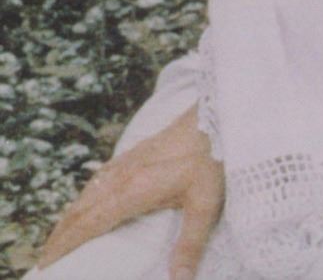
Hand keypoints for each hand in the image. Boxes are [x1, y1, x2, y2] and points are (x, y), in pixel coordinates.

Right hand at [34, 101, 222, 279]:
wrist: (218, 116)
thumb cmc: (213, 159)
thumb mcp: (205, 205)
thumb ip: (190, 244)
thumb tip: (179, 279)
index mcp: (132, 192)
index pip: (87, 224)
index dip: (64, 244)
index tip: (46, 262)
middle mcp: (122, 176)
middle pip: (79, 209)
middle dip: (59, 234)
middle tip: (45, 256)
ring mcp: (127, 161)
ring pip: (87, 191)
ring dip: (70, 214)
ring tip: (61, 234)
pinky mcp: (136, 151)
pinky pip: (100, 177)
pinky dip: (85, 194)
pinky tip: (90, 198)